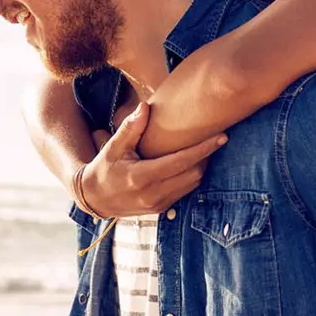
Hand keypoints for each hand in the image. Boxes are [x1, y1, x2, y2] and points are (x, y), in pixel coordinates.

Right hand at [79, 101, 226, 217]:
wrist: (94, 199)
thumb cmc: (104, 168)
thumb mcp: (113, 147)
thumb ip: (131, 127)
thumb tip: (145, 106)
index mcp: (141, 177)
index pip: (182, 162)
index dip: (204, 149)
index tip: (222, 137)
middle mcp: (152, 194)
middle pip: (193, 174)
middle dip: (207, 156)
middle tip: (216, 138)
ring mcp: (158, 204)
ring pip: (193, 184)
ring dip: (202, 166)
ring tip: (206, 148)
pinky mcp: (161, 209)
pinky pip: (185, 192)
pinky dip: (192, 176)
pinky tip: (192, 162)